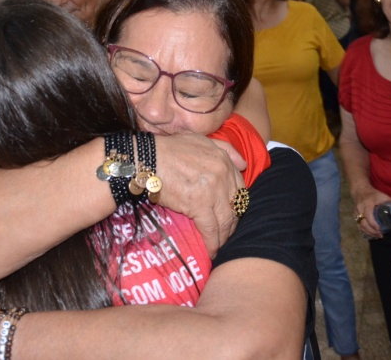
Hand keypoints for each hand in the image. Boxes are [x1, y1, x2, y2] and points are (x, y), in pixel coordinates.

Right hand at [154, 133, 245, 256]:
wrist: (147, 159)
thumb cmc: (168, 149)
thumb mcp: (199, 140)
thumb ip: (225, 149)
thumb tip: (244, 164)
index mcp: (223, 160)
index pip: (239, 189)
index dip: (236, 205)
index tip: (231, 215)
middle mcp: (222, 174)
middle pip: (235, 206)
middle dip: (232, 223)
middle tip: (226, 233)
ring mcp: (212, 190)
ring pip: (226, 220)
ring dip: (223, 236)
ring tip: (219, 244)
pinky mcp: (199, 204)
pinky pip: (211, 229)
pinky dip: (212, 243)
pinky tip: (211, 250)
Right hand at [351, 188, 390, 239]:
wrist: (360, 191)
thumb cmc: (373, 194)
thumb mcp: (382, 196)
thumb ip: (390, 202)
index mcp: (367, 204)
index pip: (368, 215)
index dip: (373, 223)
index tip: (380, 229)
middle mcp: (360, 209)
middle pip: (363, 223)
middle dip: (372, 231)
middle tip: (381, 235)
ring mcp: (356, 213)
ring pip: (360, 226)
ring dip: (369, 232)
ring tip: (377, 236)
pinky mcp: (355, 216)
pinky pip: (359, 226)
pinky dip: (365, 232)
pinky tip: (371, 235)